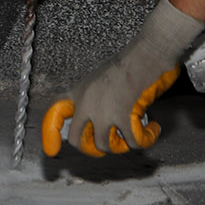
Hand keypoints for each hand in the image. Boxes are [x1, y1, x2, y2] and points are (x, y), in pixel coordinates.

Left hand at [42, 0, 204, 156]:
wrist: (146, 53)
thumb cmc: (129, 61)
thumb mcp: (101, 78)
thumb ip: (95, 98)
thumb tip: (99, 120)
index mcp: (80, 92)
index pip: (55, 112)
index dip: (50, 134)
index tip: (51, 151)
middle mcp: (87, 103)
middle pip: (76, 139)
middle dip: (90, 149)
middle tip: (107, 146)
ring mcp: (103, 112)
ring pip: (104, 145)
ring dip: (120, 146)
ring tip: (133, 136)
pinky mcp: (123, 116)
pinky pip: (133, 142)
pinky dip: (145, 139)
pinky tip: (153, 128)